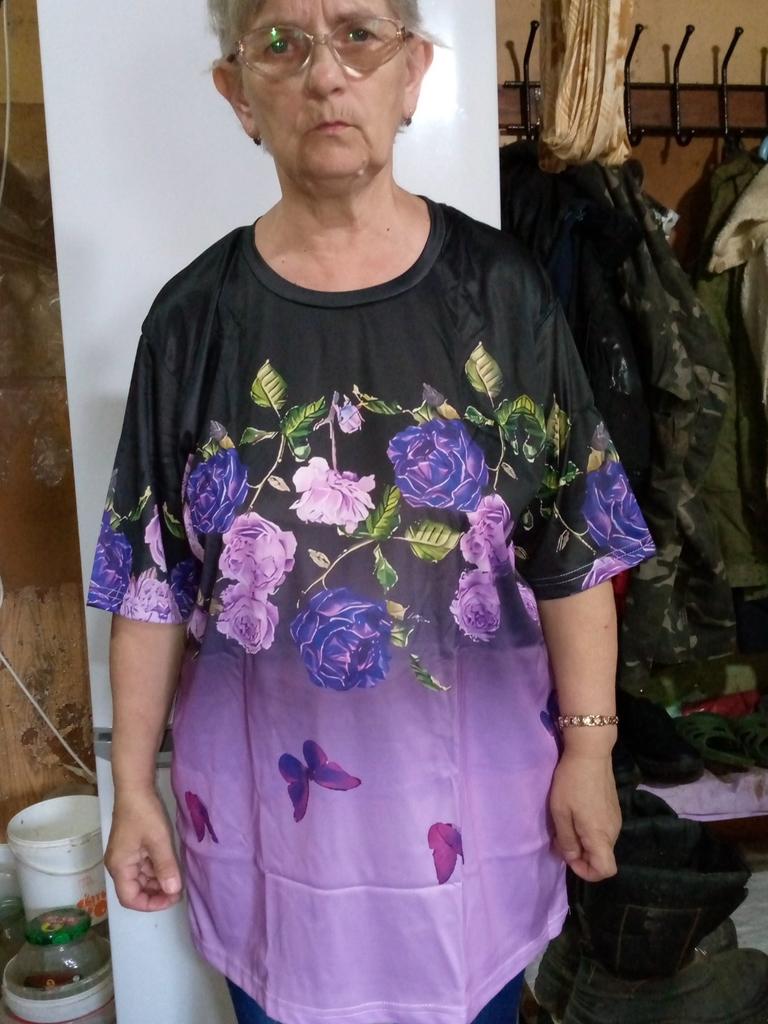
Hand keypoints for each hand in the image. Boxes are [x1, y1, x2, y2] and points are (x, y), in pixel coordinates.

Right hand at [105, 788, 182, 911]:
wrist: (135, 788)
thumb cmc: (144, 814)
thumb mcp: (159, 841)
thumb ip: (166, 867)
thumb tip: (173, 891)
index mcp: (120, 867)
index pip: (130, 898)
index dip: (150, 904)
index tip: (171, 898)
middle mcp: (119, 865)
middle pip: (135, 889)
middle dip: (156, 892)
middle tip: (178, 888)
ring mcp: (125, 856)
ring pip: (141, 878)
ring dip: (158, 880)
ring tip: (177, 877)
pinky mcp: (132, 847)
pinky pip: (143, 865)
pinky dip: (156, 868)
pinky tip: (171, 864)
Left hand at [549, 749, 620, 881]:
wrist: (591, 753)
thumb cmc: (572, 783)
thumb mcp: (561, 812)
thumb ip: (566, 839)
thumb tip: (570, 857)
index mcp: (600, 836)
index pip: (605, 871)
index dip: (586, 872)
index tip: (569, 857)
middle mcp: (613, 832)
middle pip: (601, 857)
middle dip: (579, 854)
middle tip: (559, 837)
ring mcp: (616, 819)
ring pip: (600, 843)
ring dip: (583, 841)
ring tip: (566, 822)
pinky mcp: (614, 808)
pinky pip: (602, 830)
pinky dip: (589, 830)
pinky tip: (576, 812)